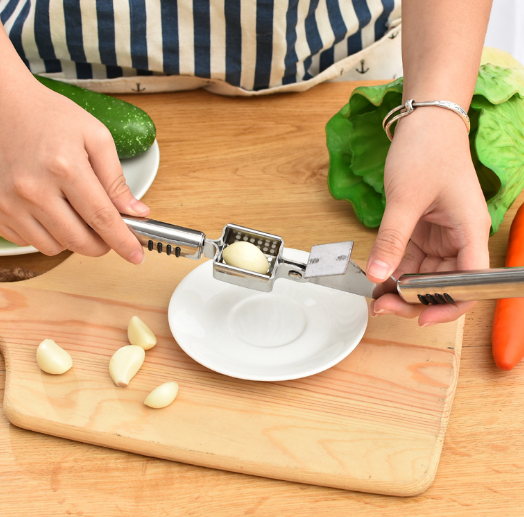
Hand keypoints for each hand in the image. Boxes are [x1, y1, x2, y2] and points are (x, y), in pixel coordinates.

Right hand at [0, 76, 148, 262]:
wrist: (5, 106)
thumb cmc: (52, 118)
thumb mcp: (96, 138)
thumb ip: (116, 179)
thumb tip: (136, 212)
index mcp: (64, 168)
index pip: (102, 218)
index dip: (123, 242)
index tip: (136, 256)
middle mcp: (34, 189)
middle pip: (79, 241)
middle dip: (102, 245)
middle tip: (110, 231)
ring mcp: (11, 202)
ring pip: (54, 247)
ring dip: (74, 240)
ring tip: (79, 215)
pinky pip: (30, 241)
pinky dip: (49, 235)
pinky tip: (55, 213)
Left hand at [367, 107, 490, 324]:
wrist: (424, 124)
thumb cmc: (427, 151)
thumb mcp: (405, 199)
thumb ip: (391, 240)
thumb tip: (378, 275)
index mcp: (469, 231)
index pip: (470, 283)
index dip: (449, 305)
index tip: (421, 318)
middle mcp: (458, 239)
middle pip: (444, 284)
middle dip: (414, 299)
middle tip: (382, 305)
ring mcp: (440, 237)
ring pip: (424, 276)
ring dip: (401, 288)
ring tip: (375, 296)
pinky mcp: (423, 232)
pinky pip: (410, 260)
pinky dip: (395, 270)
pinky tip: (378, 277)